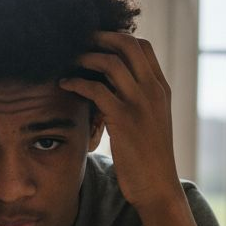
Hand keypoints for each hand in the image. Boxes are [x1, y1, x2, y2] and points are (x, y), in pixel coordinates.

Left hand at [58, 32, 178, 208]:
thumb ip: (136, 100)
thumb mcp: (149, 122)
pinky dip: (77, 83)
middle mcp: (153, 91)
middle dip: (100, 37)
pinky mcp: (124, 120)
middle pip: (128, 45)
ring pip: (111, 63)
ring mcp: (140, 104)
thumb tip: (108, 85)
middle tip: (78, 41)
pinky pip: (96, 90)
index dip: (117, 38)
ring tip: (69, 61)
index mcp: (161, 89)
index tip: (96, 41)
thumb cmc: (148, 158)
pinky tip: (65, 84)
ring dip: (85, 58)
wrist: (158, 187)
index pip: (142, 47)